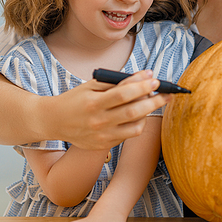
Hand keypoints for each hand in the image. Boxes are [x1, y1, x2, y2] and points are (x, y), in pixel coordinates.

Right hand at [44, 70, 170, 149]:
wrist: (55, 121)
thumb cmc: (75, 99)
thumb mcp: (91, 85)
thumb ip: (116, 82)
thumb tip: (144, 76)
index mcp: (93, 103)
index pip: (123, 94)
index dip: (142, 86)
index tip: (154, 80)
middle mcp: (99, 121)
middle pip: (134, 111)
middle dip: (154, 101)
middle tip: (166, 94)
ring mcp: (102, 136)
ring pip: (135, 126)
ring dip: (148, 113)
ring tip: (151, 102)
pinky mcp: (105, 145)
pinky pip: (129, 135)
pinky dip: (138, 123)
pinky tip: (139, 114)